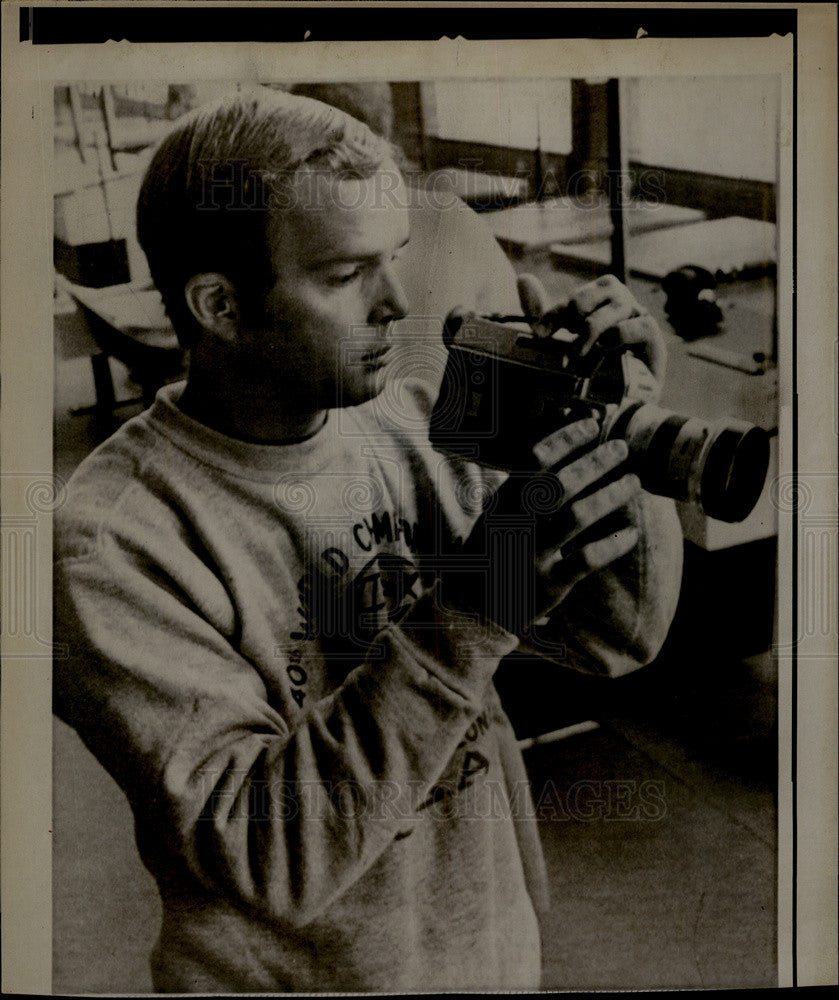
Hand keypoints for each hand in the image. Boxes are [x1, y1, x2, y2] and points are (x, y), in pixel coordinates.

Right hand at [445, 416, 641, 634]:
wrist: (475, 606)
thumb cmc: (495, 549)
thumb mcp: (499, 514)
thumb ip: (526, 487)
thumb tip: (563, 446)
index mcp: (503, 503)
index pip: (534, 461)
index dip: (565, 440)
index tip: (592, 425)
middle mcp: (515, 525)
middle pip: (560, 486)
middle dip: (594, 463)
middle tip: (622, 448)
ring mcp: (532, 555)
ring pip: (576, 517)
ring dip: (609, 495)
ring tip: (633, 482)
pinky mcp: (549, 585)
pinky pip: (587, 560)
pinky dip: (613, 544)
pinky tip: (631, 533)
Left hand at [517, 273, 666, 382]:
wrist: (612, 408)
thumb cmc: (587, 372)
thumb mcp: (559, 342)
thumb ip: (542, 314)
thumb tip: (522, 279)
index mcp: (601, 302)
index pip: (579, 296)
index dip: (557, 312)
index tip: (540, 333)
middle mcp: (622, 306)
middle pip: (604, 288)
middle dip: (576, 309)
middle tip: (560, 337)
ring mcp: (639, 321)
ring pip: (620, 306)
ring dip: (593, 327)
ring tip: (578, 353)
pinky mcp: (655, 344)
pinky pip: (642, 326)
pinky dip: (622, 335)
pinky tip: (607, 350)